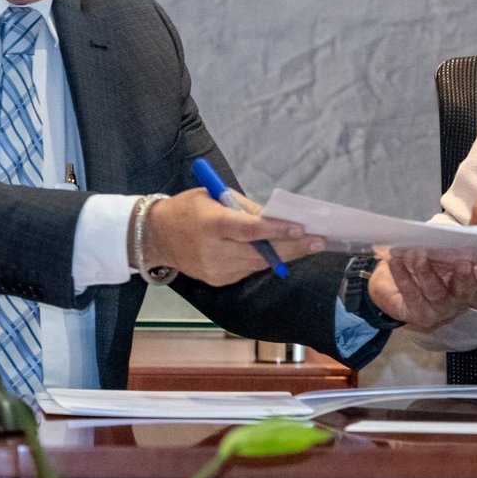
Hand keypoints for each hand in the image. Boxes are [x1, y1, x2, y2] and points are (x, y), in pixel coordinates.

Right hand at [140, 188, 325, 285]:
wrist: (156, 236)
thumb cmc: (188, 209)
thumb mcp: (213, 197)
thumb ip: (245, 208)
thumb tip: (277, 217)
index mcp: (211, 224)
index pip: (248, 229)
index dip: (276, 230)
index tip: (301, 228)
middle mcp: (213, 251)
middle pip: (260, 252)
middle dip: (294, 246)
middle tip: (320, 241)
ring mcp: (216, 270)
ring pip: (259, 264)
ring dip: (286, 255)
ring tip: (311, 245)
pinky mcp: (218, 281)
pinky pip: (249, 270)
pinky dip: (266, 260)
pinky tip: (284, 252)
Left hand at [367, 252, 476, 330]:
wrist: (397, 284)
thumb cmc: (428, 260)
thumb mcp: (446, 245)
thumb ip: (459, 235)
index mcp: (474, 278)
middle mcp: (462, 297)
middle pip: (466, 288)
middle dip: (464, 276)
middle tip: (464, 262)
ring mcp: (441, 309)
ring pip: (435, 291)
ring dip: (425, 271)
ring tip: (416, 254)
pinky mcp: (420, 315)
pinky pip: (410, 295)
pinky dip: (402, 276)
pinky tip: (395, 260)